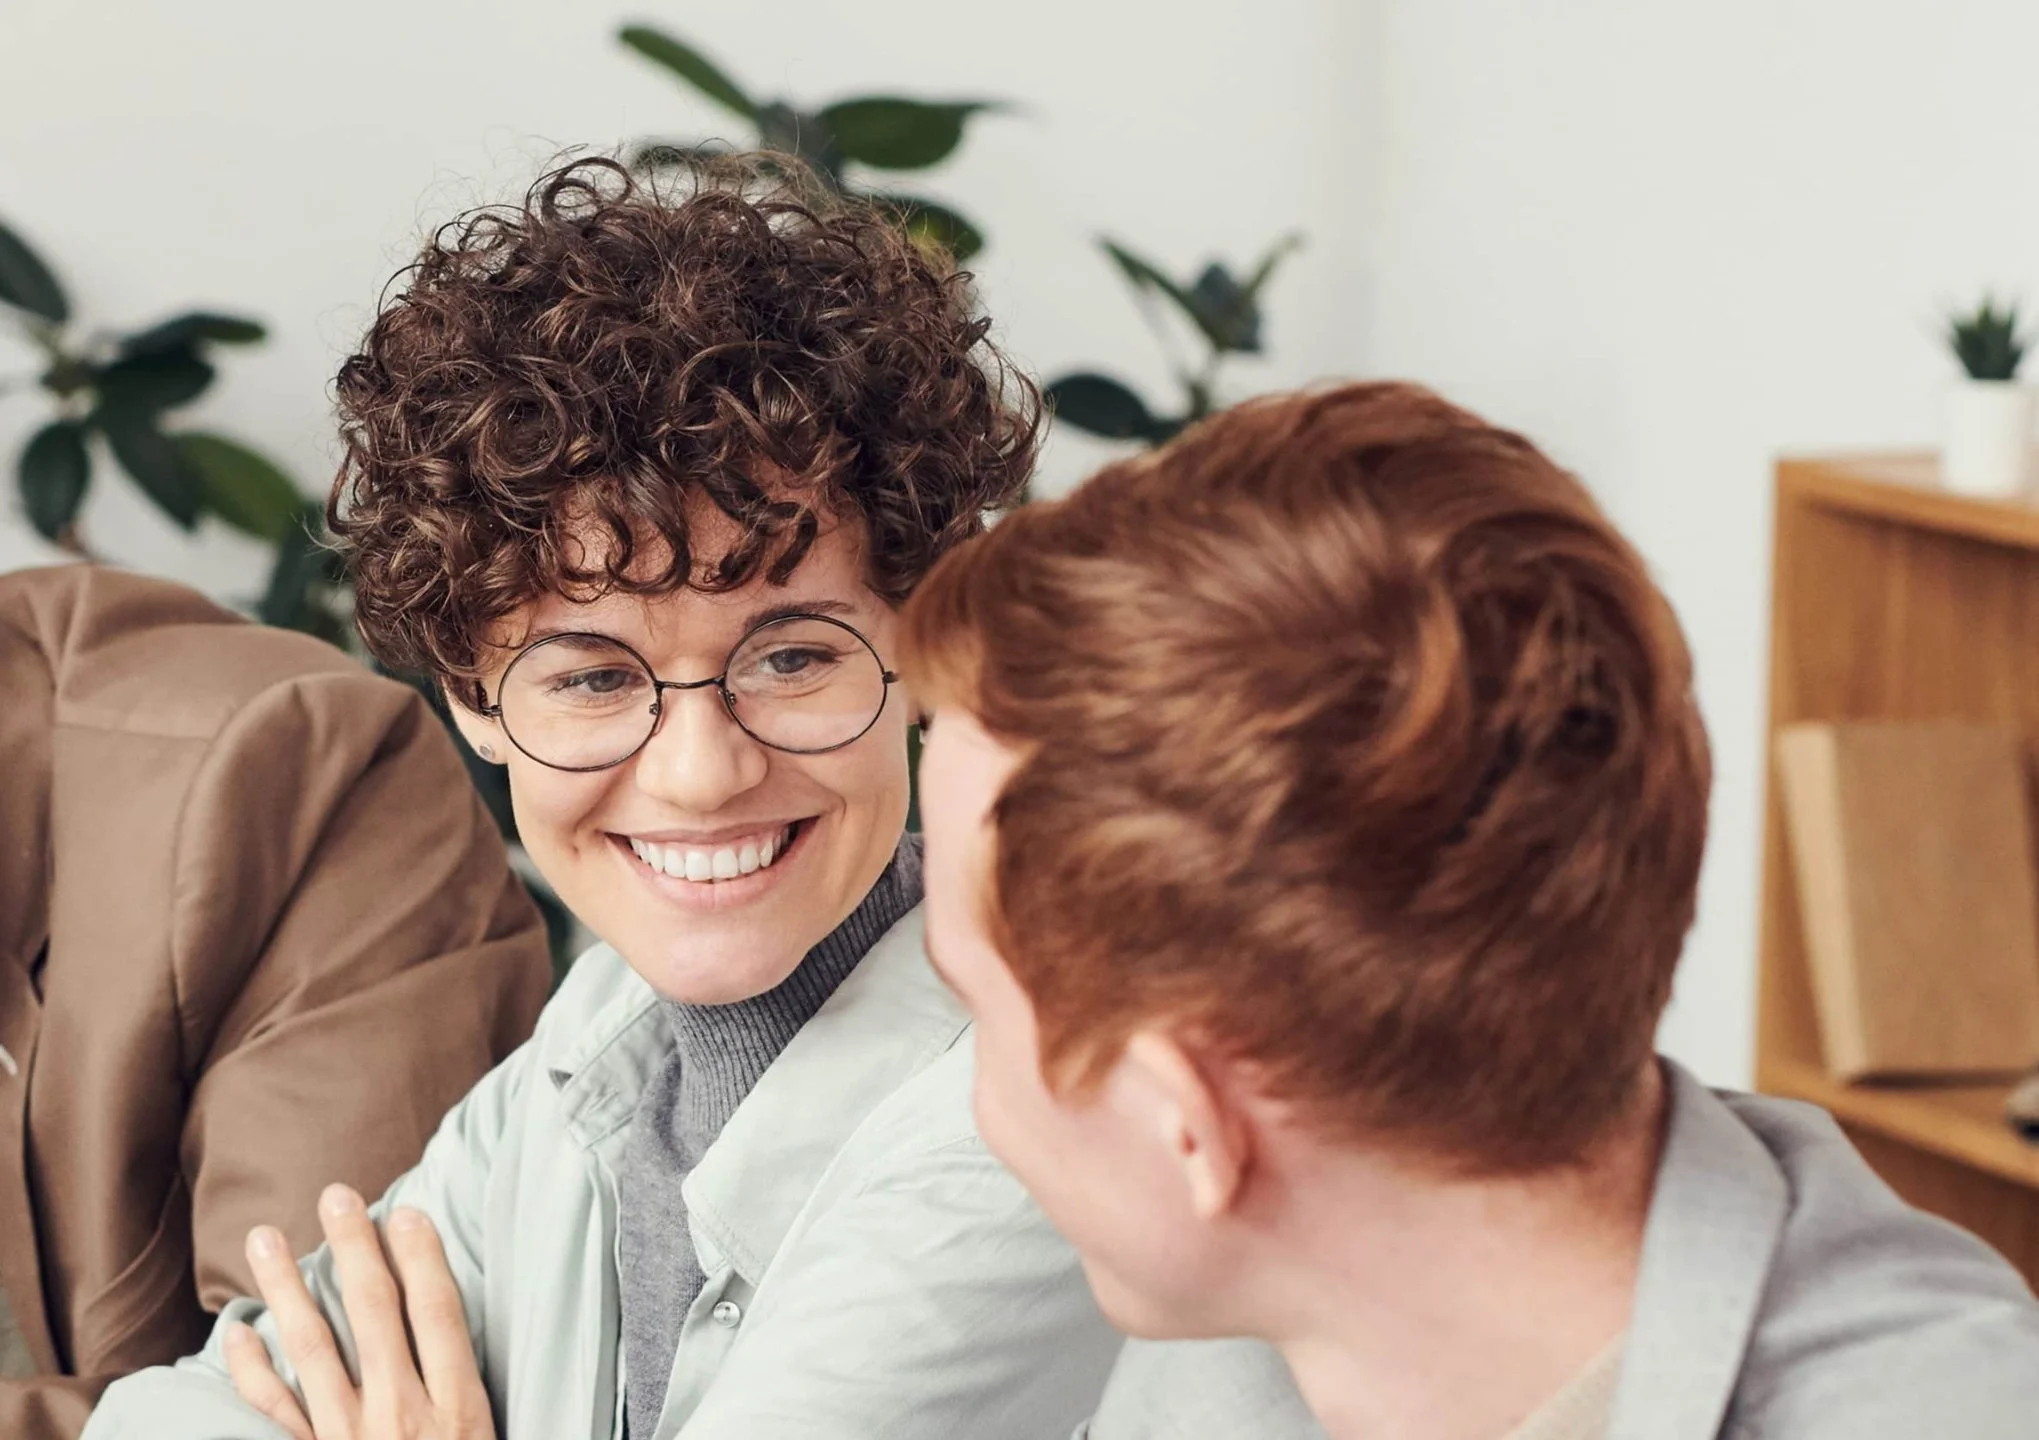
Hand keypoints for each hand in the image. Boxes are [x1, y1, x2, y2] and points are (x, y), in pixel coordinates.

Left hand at [224, 1184, 493, 1439]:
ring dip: (286, 1287)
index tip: (406, 1213)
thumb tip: (460, 1345)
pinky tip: (239, 1332)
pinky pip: (273, 1411)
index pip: (437, 1313)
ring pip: (312, 1349)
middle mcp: (399, 1415)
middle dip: (354, 1249)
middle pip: (374, 1313)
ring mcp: (348, 1439)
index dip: (423, 1257)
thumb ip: (471, 1404)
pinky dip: (251, 1371)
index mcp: (456, 1412)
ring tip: (264, 1238)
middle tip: (336, 1196)